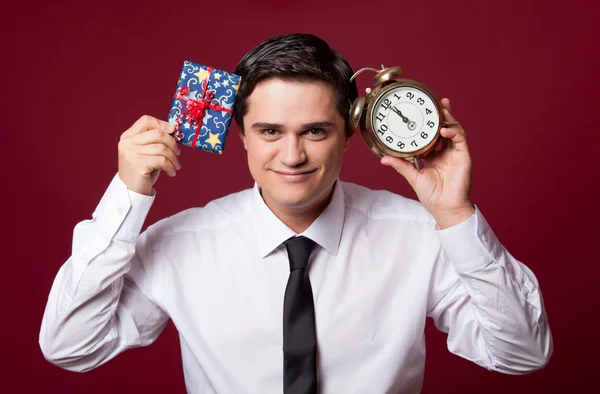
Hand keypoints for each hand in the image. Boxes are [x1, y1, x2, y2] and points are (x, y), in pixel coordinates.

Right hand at [118, 115, 181, 195]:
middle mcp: (127, 143)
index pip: (146, 120)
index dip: (162, 124)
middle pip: (158, 134)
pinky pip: (162, 161)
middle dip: (172, 143)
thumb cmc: (143, 169)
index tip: (173, 132)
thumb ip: (155, 140)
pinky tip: (171, 172)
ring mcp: (131, 153)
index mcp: (128, 136)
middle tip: (178, 153)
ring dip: (174, 158)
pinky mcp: (138, 165)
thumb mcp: (146, 151)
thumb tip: (173, 130)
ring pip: (162, 148)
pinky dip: (170, 166)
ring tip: (176, 166)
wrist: (131, 190)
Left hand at [381, 98, 474, 228]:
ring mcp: (456, 153)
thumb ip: (401, 165)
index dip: (428, 123)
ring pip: (454, 129)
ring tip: (441, 109)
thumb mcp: (413, 177)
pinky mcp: (464, 157)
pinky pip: (461, 139)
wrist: (445, 208)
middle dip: (442, 113)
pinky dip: (453, 132)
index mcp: (434, 156)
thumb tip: (384, 158)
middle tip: (436, 101)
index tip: (421, 111)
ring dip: (448, 118)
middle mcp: (446, 152)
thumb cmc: (432, 196)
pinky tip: (443, 130)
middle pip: (445, 128)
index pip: (431, 134)